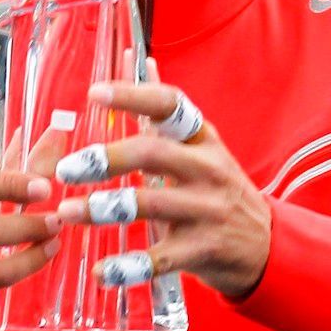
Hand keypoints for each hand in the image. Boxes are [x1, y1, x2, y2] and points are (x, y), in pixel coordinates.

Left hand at [55, 78, 270, 299]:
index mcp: (201, 138)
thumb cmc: (217, 186)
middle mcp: (207, 169)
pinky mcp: (202, 251)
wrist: (265, 244)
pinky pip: (159, 259)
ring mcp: (206, 211)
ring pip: (149, 205)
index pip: (169, 105)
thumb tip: (139, 59)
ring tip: (67, 212)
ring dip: (104, 209)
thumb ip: (163, 108)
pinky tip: (99, 271)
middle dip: (106, 159)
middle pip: (153, 154)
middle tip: (65, 169)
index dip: (133, 95)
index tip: (94, 93)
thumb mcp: (198, 145)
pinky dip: (127, 267)